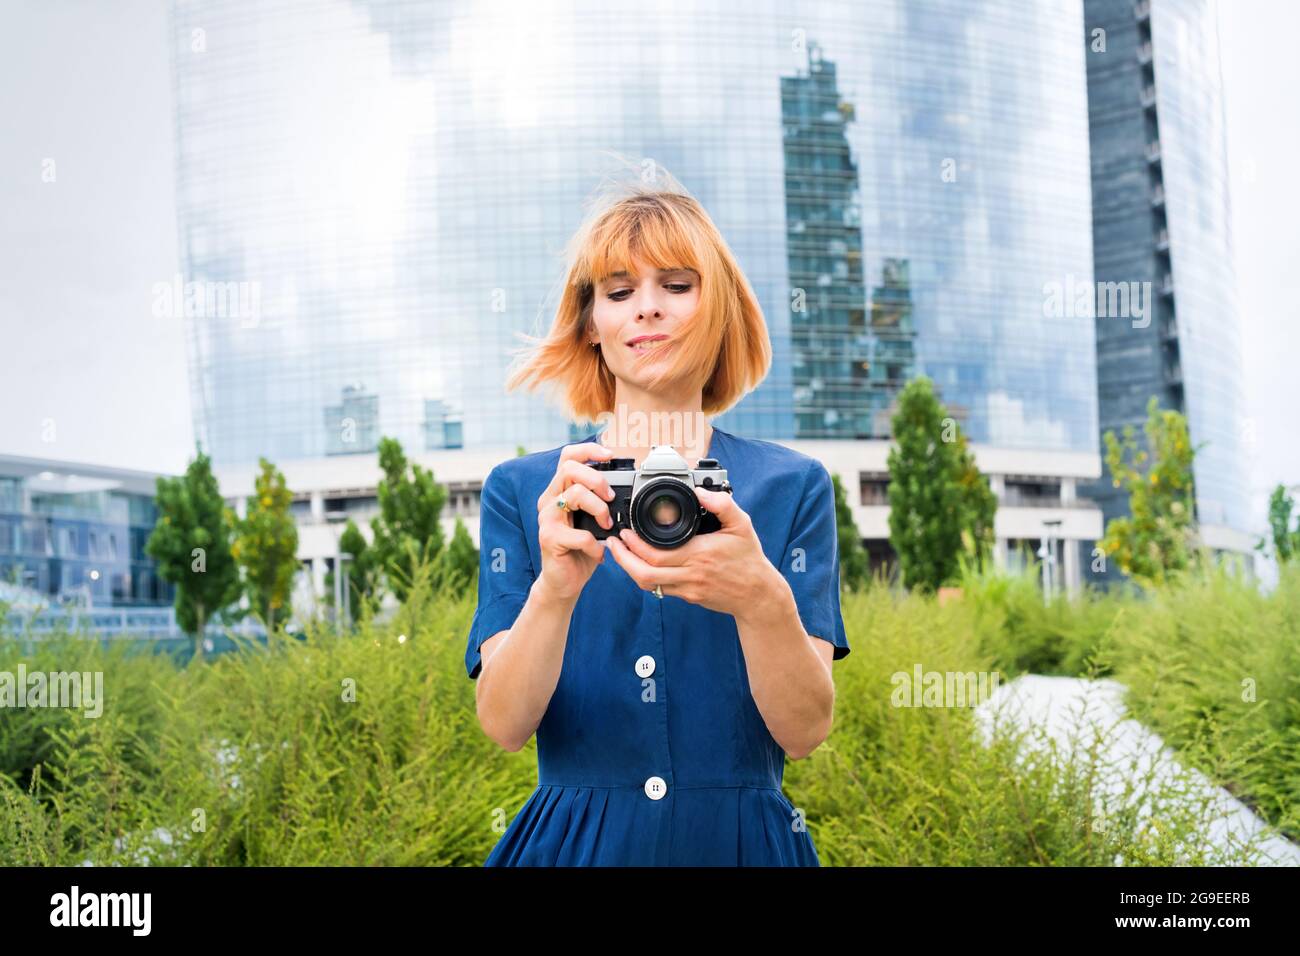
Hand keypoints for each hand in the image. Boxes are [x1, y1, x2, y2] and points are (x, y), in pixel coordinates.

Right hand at [534, 442, 617, 602]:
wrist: (564, 582)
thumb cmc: (580, 550)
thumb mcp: (593, 521)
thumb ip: (600, 502)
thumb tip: (625, 488)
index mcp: (559, 491)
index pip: (567, 457)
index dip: (588, 450)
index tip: (609, 455)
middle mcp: (549, 500)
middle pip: (570, 469)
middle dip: (597, 480)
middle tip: (611, 497)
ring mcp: (547, 518)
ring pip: (575, 495)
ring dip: (599, 509)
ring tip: (606, 526)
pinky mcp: (549, 538)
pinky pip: (581, 534)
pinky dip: (596, 545)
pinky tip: (599, 553)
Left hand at [604, 486, 782, 618]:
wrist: (758, 595)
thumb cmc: (749, 559)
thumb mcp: (742, 525)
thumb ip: (723, 505)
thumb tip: (701, 491)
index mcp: (700, 555)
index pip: (657, 555)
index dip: (635, 545)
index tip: (625, 531)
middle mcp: (690, 575)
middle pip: (645, 573)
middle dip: (623, 557)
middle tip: (614, 541)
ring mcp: (687, 589)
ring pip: (648, 585)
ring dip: (629, 569)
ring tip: (620, 552)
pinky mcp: (688, 597)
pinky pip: (659, 589)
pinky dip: (644, 576)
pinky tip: (639, 563)